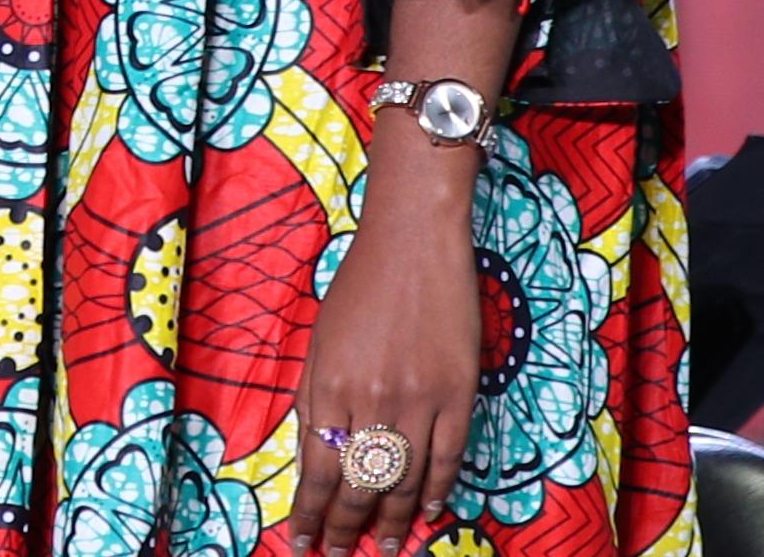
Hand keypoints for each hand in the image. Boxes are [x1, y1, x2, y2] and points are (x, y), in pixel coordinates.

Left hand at [285, 167, 480, 556]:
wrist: (415, 239)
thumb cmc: (360, 285)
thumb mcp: (320, 342)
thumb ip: (315, 401)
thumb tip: (315, 461)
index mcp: (331, 386)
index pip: (318, 471)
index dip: (311, 515)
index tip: (304, 541)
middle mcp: (373, 399)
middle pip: (359, 484)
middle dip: (345, 528)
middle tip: (338, 554)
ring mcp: (421, 398)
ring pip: (404, 480)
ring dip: (391, 520)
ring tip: (383, 547)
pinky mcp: (460, 392)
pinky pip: (449, 456)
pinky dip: (437, 488)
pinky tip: (426, 510)